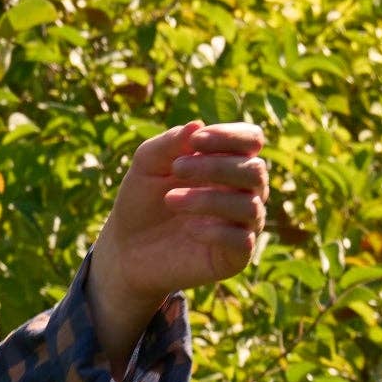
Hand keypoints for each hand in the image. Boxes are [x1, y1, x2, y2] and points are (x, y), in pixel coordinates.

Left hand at [93, 118, 267, 308]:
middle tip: (177, 169)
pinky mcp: (235, 257)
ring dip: (208, 198)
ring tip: (170, 199)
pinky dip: (216, 231)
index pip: (250, 140)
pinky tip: (190, 229)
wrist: (126, 250)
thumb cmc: (142, 201)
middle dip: (216, 166)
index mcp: (227, 163)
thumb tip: (197, 124)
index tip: (196, 140)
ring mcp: (242, 225)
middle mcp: (243, 192)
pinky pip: (242, 240)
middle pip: (255, 170)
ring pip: (249, 205)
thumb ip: (169, 144)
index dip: (230, 136)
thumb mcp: (147, 165)